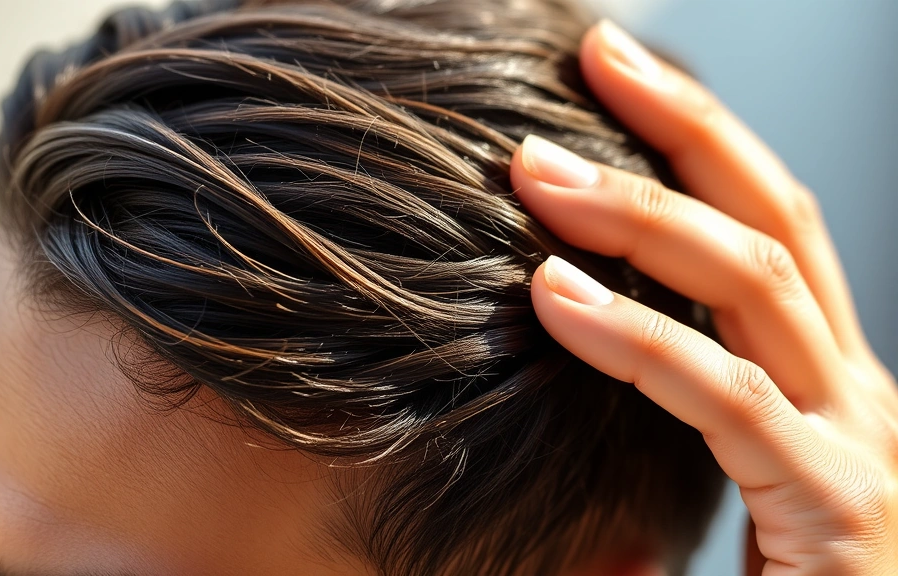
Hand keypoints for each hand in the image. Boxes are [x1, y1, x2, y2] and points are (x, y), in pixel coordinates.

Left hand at [510, 21, 897, 575]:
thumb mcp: (721, 478)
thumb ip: (670, 409)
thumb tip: (572, 333)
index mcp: (820, 380)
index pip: (763, 230)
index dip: (698, 141)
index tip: (612, 79)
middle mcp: (851, 391)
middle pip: (771, 221)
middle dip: (685, 127)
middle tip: (596, 54)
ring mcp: (857, 443)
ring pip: (755, 284)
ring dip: (640, 212)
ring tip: (536, 166)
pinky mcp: (839, 506)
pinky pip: (727, 399)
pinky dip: (637, 337)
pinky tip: (552, 292)